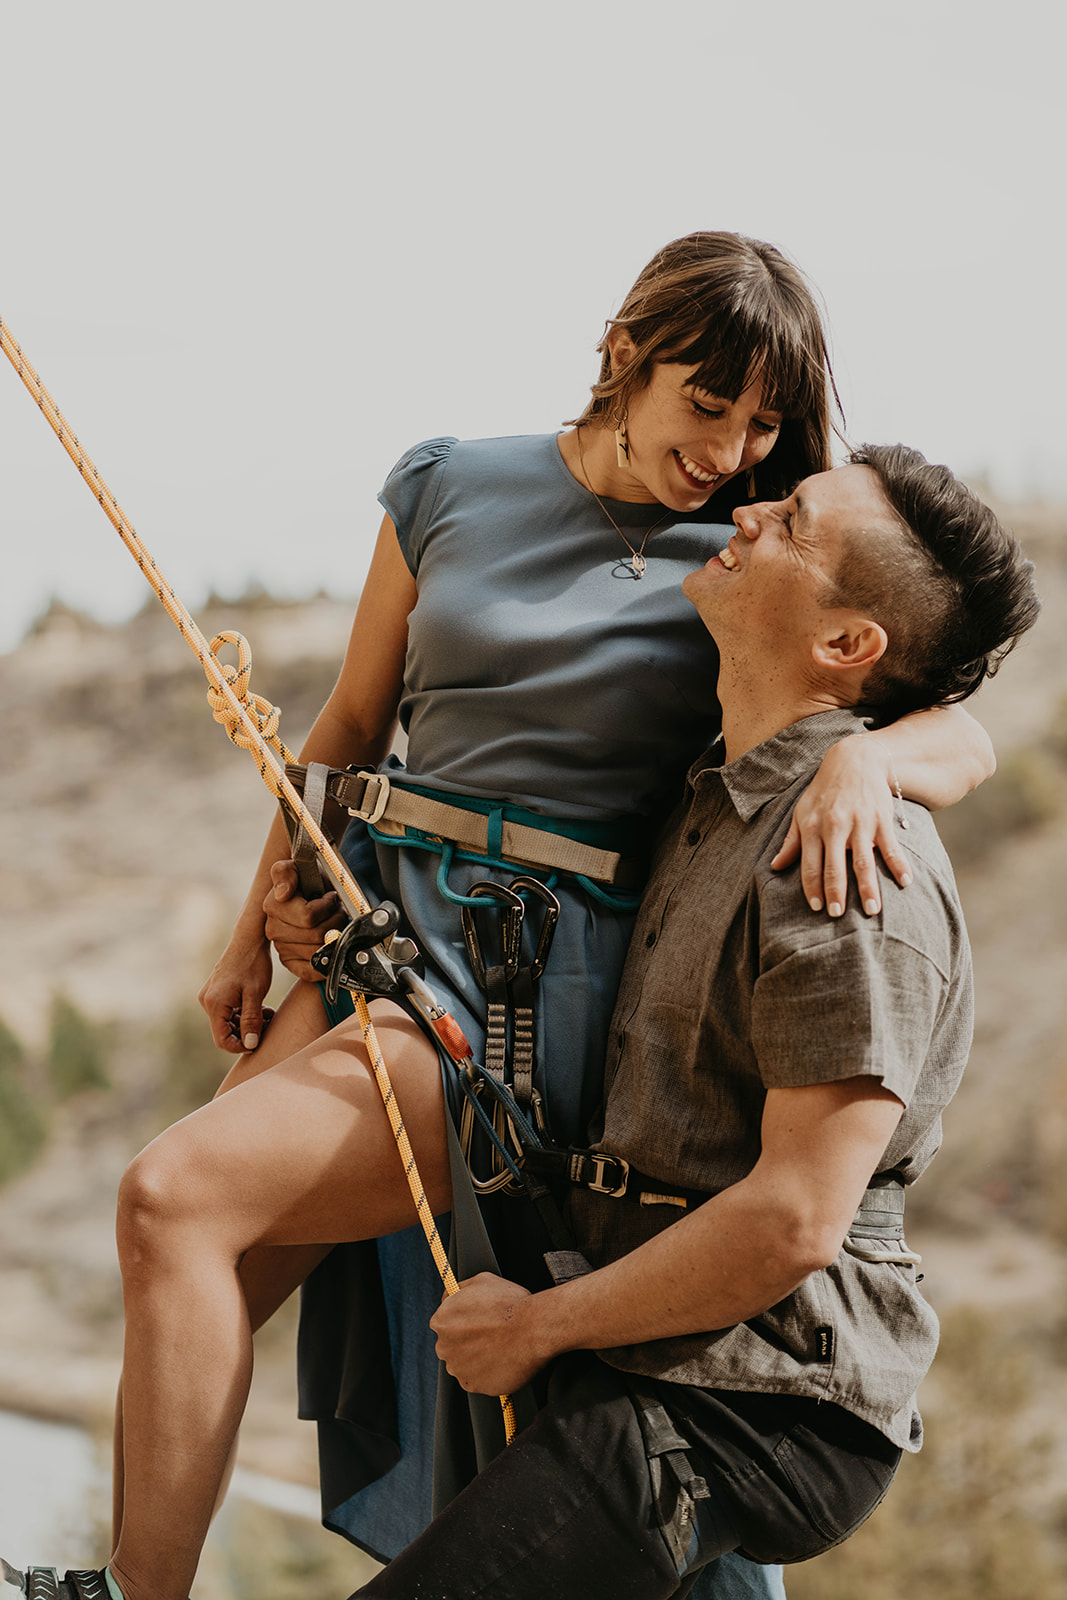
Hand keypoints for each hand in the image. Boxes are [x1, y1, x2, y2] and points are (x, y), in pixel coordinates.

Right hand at [198, 936, 276, 1053]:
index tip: (259, 1042)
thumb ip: (251, 1020)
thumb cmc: (254, 964)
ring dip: (246, 1023)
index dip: (240, 1046)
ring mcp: (210, 995)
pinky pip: (228, 1011)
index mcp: (214, 1004)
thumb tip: (249, 1044)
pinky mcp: (217, 991)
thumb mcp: (255, 994)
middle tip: (267, 1024)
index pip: (222, 1040)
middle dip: (246, 1033)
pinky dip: (243, 1013)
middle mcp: (207, 1001)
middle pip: (224, 1031)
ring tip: (267, 1014)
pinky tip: (260, 1008)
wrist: (249, 939)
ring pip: (228, 1022)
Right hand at [263, 859, 347, 978]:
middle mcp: (273, 929)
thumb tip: (282, 893)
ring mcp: (281, 948)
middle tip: (337, 912)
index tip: (330, 897)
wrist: (318, 892)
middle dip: (334, 921)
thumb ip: (285, 872)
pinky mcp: (290, 963)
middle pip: (317, 935)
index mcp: (273, 906)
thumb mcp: (299, 866)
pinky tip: (330, 948)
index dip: (327, 906)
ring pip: (319, 952)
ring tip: (334, 924)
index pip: (308, 917)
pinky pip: (308, 972)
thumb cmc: (311, 878)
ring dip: (334, 937)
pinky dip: (324, 963)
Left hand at [430, 1273, 545, 1394]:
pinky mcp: (475, 1386)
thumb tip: (449, 1296)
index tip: (478, 1321)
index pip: (444, 1324)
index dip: (463, 1321)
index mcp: (441, 1321)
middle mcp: (444, 1347)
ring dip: (478, 1358)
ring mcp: (459, 1369)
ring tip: (500, 1346)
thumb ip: (457, 1290)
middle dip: (468, 1341)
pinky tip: (503, 1359)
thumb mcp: (480, 1280)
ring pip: (465, 1365)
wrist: (533, 1328)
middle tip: (491, 1334)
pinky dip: (488, 1374)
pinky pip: (478, 1381)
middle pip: (452, 1346)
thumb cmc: (510, 1302)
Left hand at [771, 735, 912, 915]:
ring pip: (863, 861)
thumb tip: (774, 866)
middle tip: (838, 915)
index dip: (813, 888)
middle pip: (835, 866)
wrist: (853, 759)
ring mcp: (859, 823)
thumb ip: (791, 841)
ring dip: (868, 887)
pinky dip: (898, 865)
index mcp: (812, 827)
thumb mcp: (801, 811)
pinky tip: (905, 882)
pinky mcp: (880, 819)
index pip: (810, 865)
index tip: (817, 908)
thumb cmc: (824, 790)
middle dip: (836, 893)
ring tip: (872, 910)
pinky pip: (890, 846)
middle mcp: (834, 826)